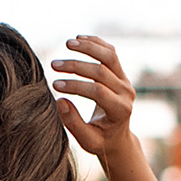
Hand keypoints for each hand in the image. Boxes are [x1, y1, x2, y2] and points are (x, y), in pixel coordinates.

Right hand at [51, 36, 136, 161]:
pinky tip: (78, 39)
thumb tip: (60, 100)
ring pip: (109, 56)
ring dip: (88, 47)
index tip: (55, 84)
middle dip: (76, 66)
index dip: (76, 85)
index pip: (98, 92)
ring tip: (68, 43)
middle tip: (53, 65)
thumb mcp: (87, 140)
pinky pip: (110, 52)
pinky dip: (95, 43)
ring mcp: (125, 80)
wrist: (117, 137)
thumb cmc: (100, 140)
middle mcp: (126, 92)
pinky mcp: (121, 73)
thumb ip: (74, 123)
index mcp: (121, 110)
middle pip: (102, 71)